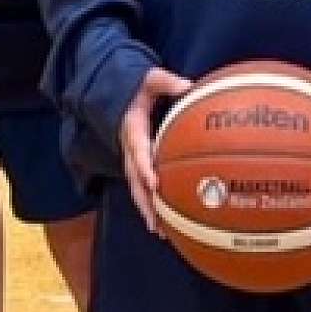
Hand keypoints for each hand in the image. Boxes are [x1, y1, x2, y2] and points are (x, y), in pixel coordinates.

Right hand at [120, 66, 193, 234]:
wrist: (121, 98)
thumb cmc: (139, 89)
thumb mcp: (150, 80)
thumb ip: (166, 81)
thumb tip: (189, 86)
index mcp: (132, 130)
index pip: (137, 152)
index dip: (144, 168)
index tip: (155, 183)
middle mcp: (129, 150)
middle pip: (135, 180)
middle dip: (145, 200)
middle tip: (157, 219)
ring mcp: (132, 162)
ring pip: (137, 190)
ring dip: (147, 211)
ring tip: (160, 231)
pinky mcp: (138, 168)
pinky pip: (142, 190)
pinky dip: (150, 208)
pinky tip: (163, 226)